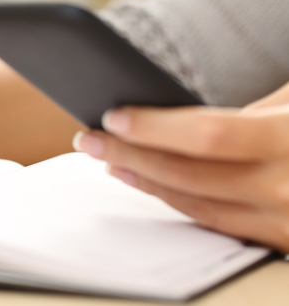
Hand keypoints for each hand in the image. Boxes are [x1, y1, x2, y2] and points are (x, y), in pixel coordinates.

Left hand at [72, 86, 288, 251]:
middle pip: (190, 175)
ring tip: (108, 157)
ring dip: (144, 180)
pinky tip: (149, 183)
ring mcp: (288, 222)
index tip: (112, 115)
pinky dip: (176, 201)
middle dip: (129, 153)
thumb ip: (252, 116)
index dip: (155, 127)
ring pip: (195, 204)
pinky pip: (216, 222)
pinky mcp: (284, 241)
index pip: (209, 135)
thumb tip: (177, 123)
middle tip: (87, 136)